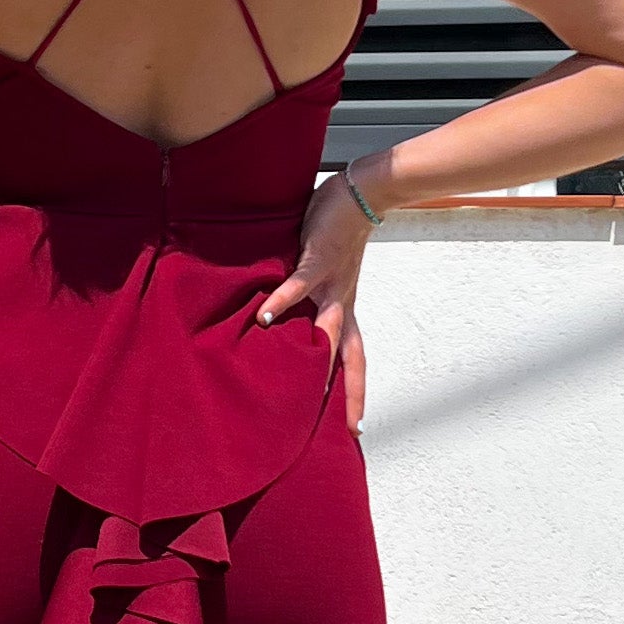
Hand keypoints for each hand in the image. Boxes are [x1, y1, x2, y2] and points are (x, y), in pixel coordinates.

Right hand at [257, 170, 373, 432]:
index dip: (355, 392)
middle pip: (350, 356)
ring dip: (315, 355)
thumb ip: (308, 301)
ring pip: (328, 328)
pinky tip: (265, 316)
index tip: (355, 427)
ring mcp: (331, 285)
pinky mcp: (317, 261)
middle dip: (349, 391)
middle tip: (347, 427)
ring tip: (297, 386)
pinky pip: (298, 286)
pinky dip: (282, 301)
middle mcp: (343, 304)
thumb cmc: (337, 235)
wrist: (359, 197)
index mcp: (345, 310)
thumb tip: (280, 322)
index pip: (355, 359)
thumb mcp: (325, 276)